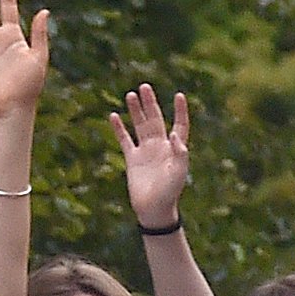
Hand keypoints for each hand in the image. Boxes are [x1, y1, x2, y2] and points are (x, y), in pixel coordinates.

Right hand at [112, 85, 192, 229]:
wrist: (154, 209)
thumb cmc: (170, 192)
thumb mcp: (179, 172)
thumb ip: (181, 153)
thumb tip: (176, 134)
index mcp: (175, 148)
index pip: (179, 124)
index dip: (180, 111)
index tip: (179, 95)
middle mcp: (160, 146)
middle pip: (156, 119)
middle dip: (151, 104)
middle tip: (145, 87)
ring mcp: (145, 151)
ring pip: (140, 126)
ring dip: (136, 111)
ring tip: (131, 94)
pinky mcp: (132, 159)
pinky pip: (124, 139)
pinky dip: (119, 128)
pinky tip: (114, 115)